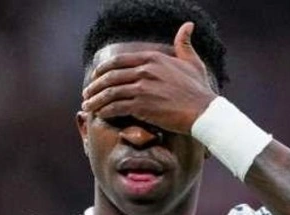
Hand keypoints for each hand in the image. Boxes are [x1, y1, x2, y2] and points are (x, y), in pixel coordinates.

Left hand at [81, 22, 216, 134]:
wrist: (203, 112)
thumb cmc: (198, 89)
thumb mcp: (192, 62)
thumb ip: (184, 44)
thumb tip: (187, 25)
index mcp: (153, 58)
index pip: (119, 61)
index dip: (103, 69)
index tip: (95, 76)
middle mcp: (145, 70)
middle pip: (110, 76)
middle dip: (94, 86)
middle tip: (87, 93)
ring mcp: (142, 88)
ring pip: (110, 93)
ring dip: (96, 100)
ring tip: (88, 106)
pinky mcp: (141, 105)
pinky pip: (116, 107)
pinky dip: (106, 111)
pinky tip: (100, 114)